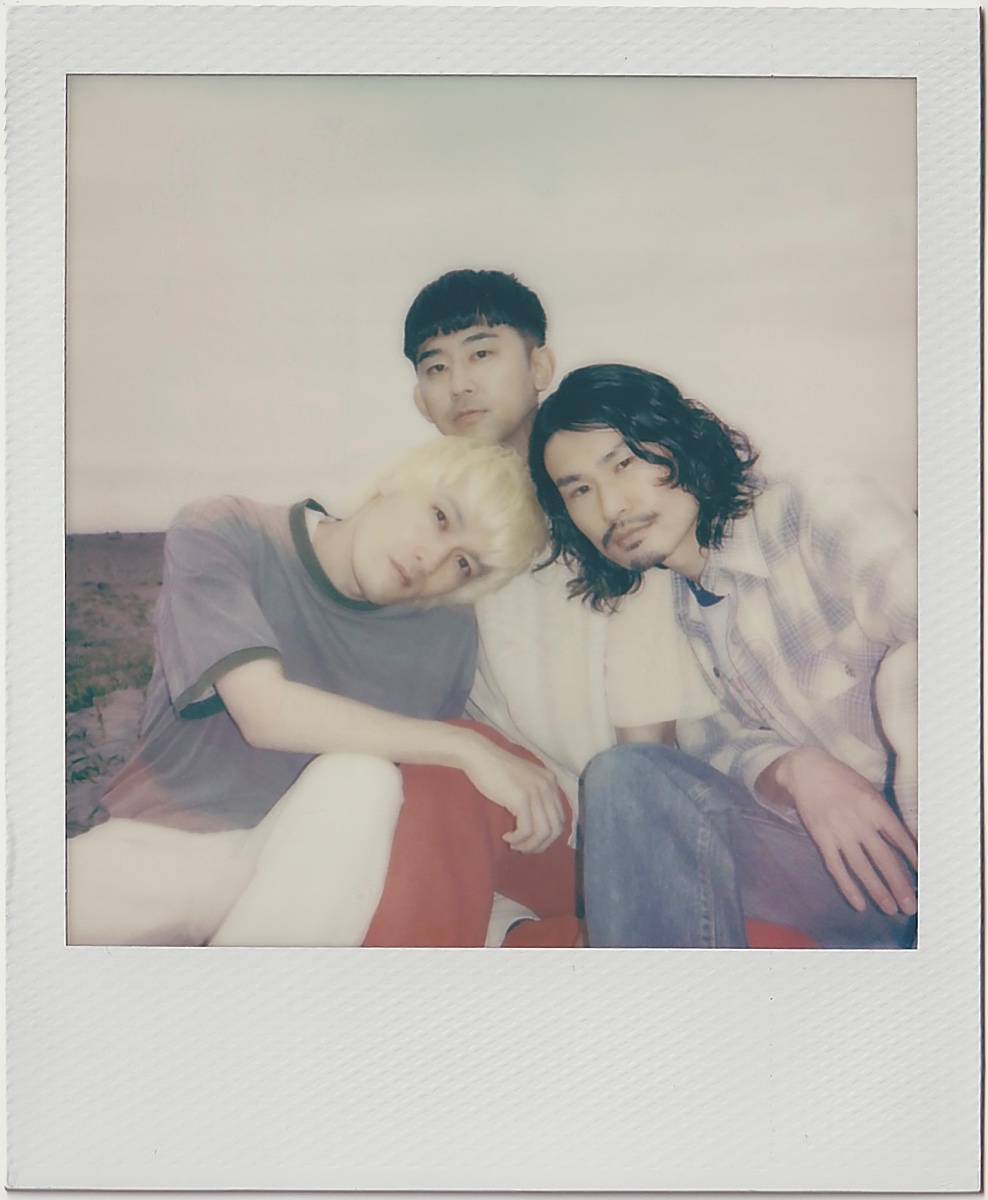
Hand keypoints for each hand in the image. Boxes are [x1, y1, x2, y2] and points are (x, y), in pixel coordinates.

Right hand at [457, 731, 566, 853]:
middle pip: (556, 828)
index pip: (561, 819)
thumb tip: (539, 827)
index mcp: (551, 782)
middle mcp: (548, 786)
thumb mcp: (523, 781)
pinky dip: (517, 839)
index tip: (531, 841)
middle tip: (524, 848)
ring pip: (543, 833)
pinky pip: (526, 830)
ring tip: (515, 845)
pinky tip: (507, 837)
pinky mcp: (522, 799)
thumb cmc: (496, 770)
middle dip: (541, 844)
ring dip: (529, 845)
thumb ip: (535, 797)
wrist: (479, 755)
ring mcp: (536, 792)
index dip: (548, 836)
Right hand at [756, 747, 916, 916]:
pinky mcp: (822, 839)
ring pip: (861, 868)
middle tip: (910, 906)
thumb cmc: (843, 781)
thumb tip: (907, 842)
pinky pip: (836, 868)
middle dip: (898, 884)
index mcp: (875, 808)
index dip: (914, 858)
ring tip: (890, 909)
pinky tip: (858, 904)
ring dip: (877, 891)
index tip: (925, 876)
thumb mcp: (869, 791)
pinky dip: (847, 887)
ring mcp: (839, 833)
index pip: (900, 838)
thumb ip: (884, 816)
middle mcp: (859, 822)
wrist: (807, 771)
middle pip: (883, 859)